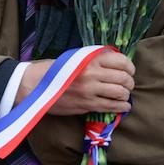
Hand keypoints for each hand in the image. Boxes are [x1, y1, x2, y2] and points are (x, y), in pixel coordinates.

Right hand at [17, 51, 135, 115]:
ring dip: (126, 94)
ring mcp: (90, 90)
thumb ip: (96, 59)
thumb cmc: (55, 70)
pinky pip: (111, 107)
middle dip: (129, 82)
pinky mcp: (86, 105)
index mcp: (90, 59)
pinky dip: (122, 106)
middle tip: (128, 84)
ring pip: (120, 93)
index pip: (122, 61)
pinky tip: (124, 106)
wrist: (33, 86)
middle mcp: (92, 74)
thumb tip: (118, 62)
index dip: (130, 67)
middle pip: (124, 78)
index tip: (129, 71)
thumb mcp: (76, 58)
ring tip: (124, 94)